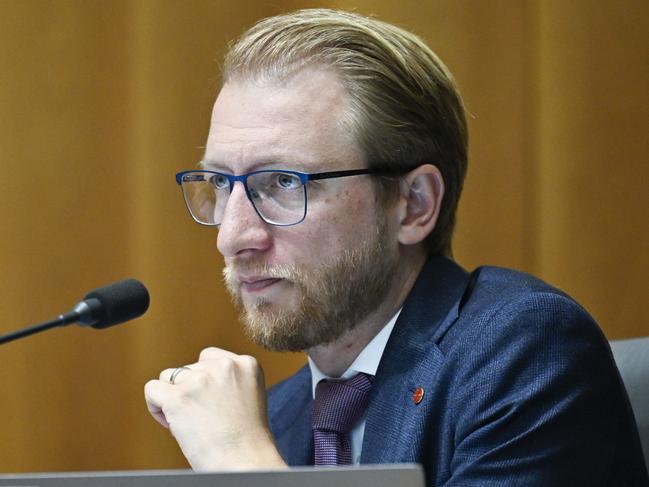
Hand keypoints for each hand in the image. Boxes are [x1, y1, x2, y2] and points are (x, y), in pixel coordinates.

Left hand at [144, 347, 286, 470]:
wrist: (246, 463)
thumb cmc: (246, 441)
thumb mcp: (247, 396)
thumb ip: (226, 381)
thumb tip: (191, 377)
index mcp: (246, 364)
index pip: (209, 358)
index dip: (204, 381)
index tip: (211, 404)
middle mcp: (224, 366)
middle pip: (189, 368)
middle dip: (189, 390)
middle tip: (201, 418)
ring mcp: (200, 379)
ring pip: (169, 377)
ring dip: (173, 397)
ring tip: (187, 422)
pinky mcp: (178, 397)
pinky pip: (152, 389)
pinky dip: (156, 406)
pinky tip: (171, 423)